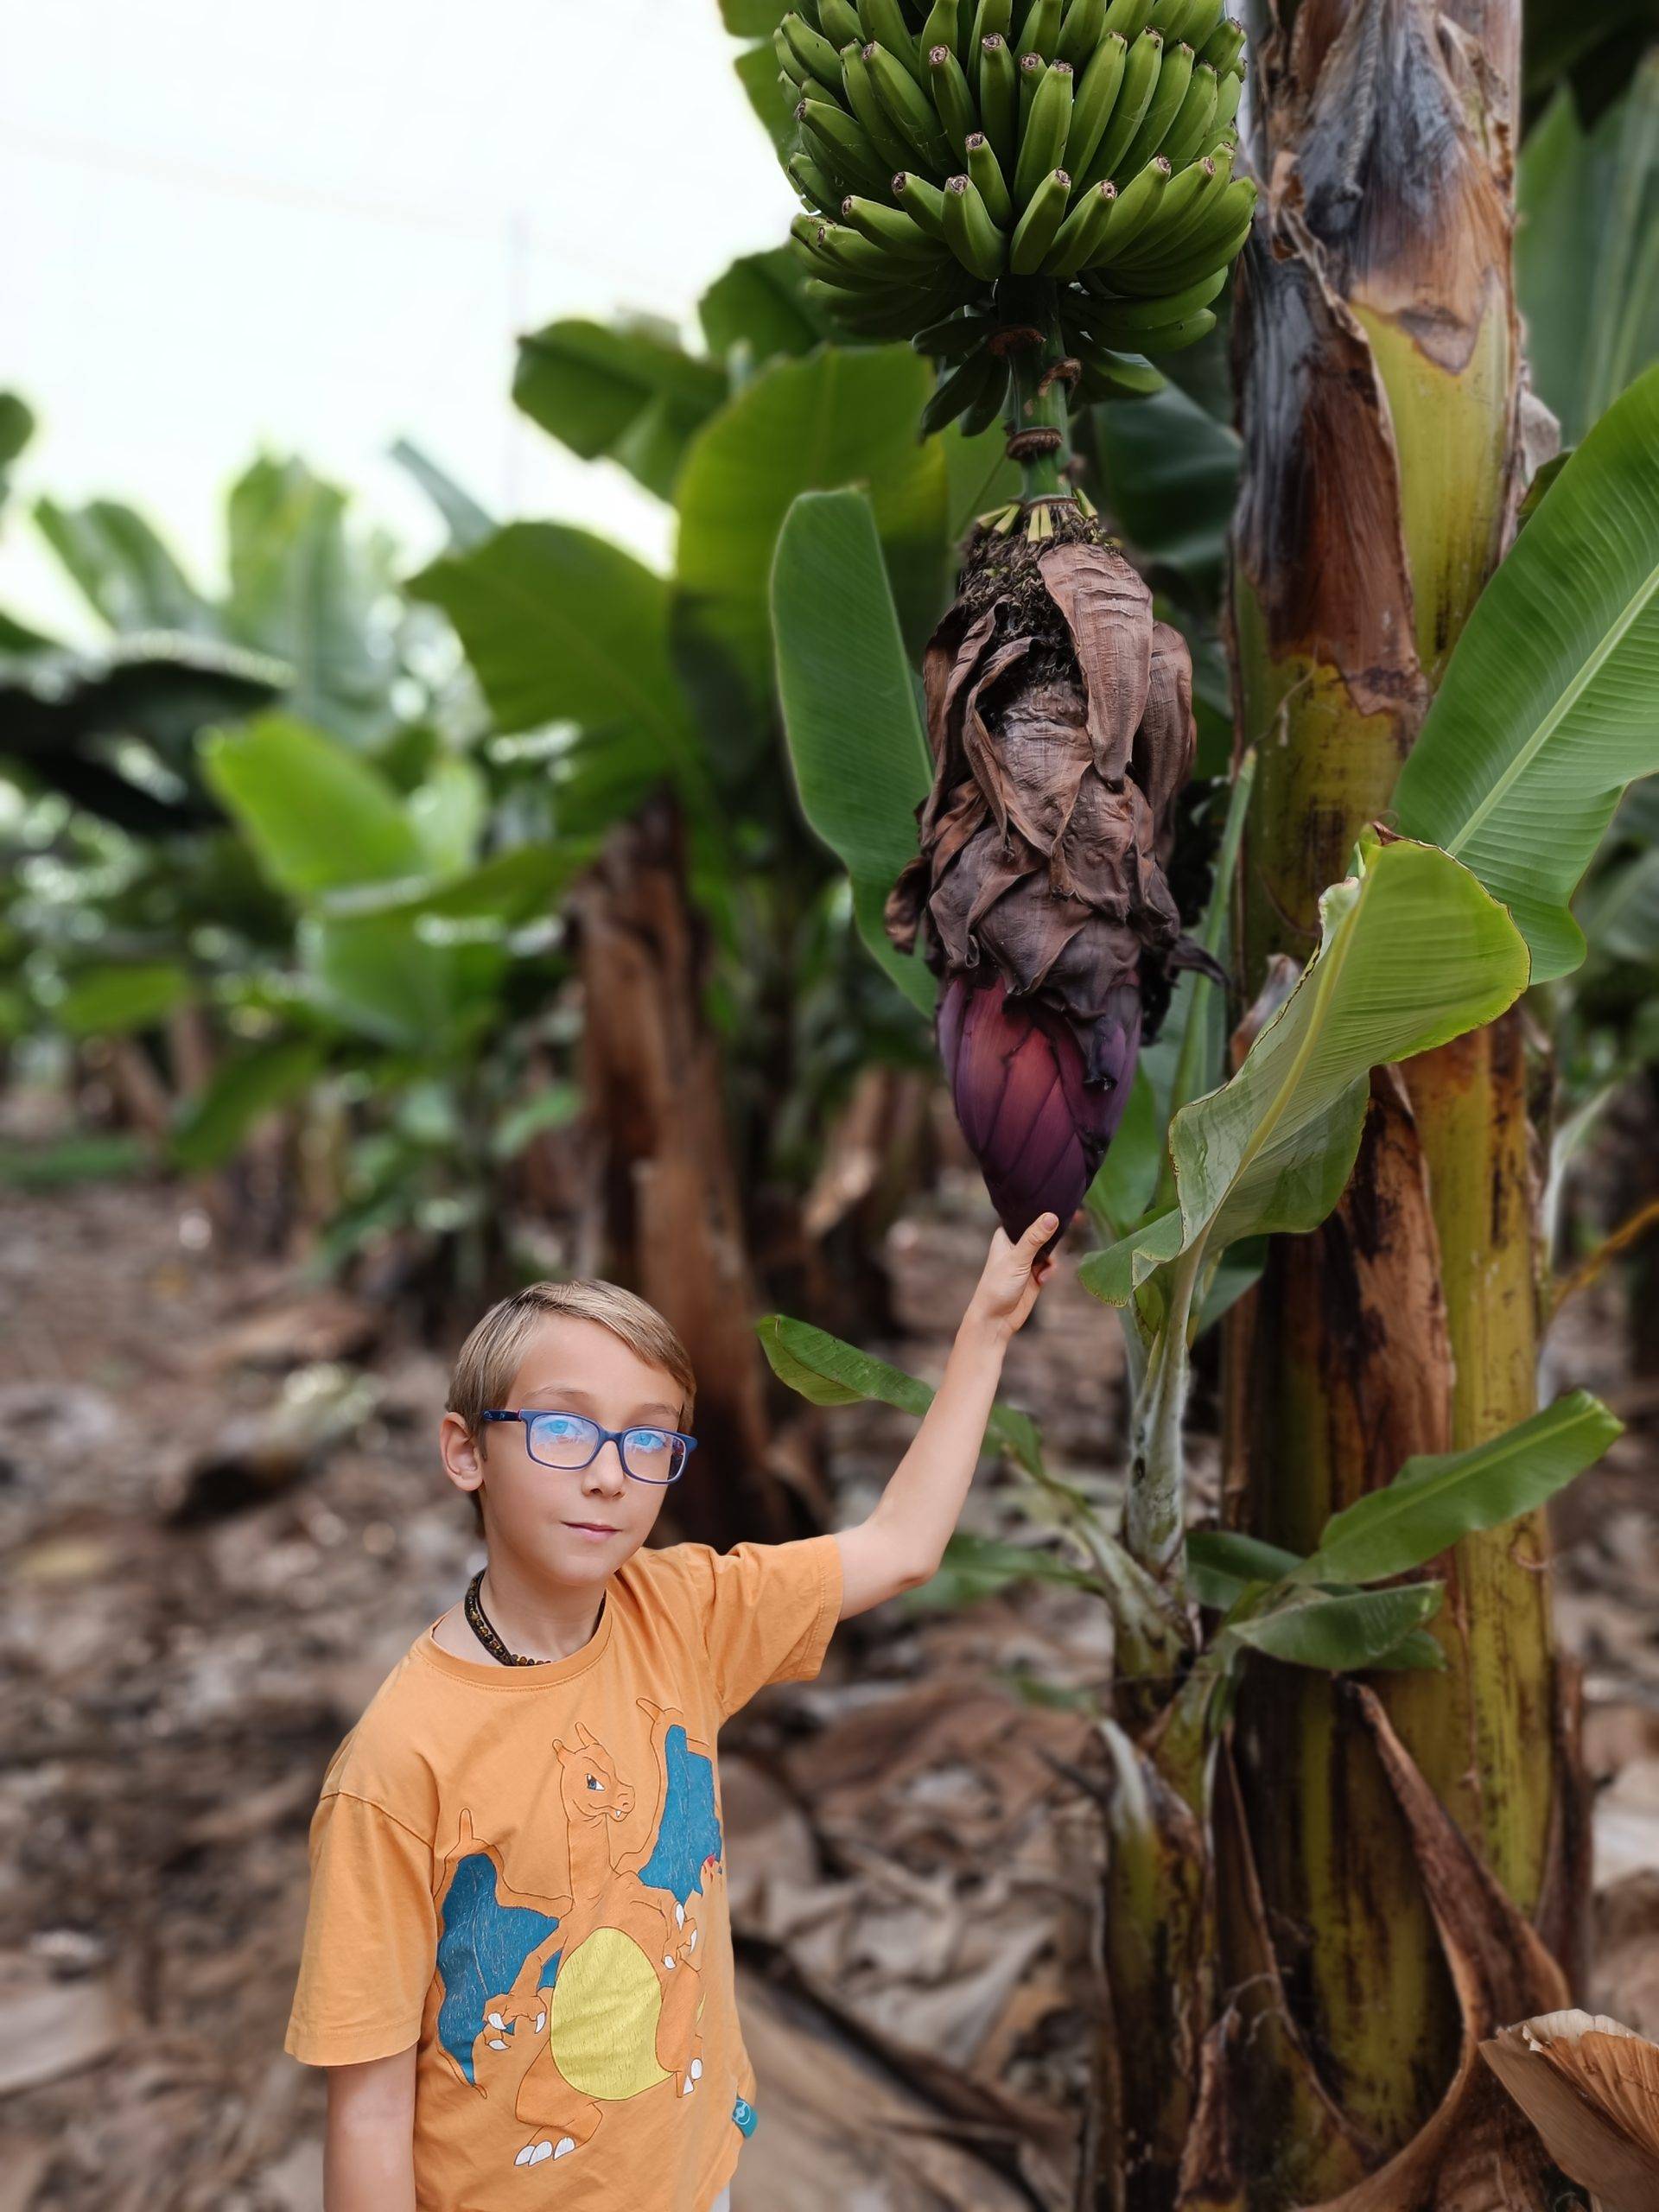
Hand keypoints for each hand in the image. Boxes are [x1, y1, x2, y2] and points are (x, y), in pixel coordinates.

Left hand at [964, 1215, 1059, 1343]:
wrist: (996, 1320)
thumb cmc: (997, 1287)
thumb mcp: (1018, 1260)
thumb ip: (1035, 1239)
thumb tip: (1051, 1217)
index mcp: (1006, 1235)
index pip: (1028, 1216)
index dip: (1043, 1215)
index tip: (1059, 1213)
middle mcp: (1016, 1244)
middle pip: (1043, 1232)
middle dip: (1051, 1240)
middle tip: (1058, 1244)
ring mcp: (1026, 1259)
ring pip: (1050, 1249)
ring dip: (1051, 1259)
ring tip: (1042, 1271)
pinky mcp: (1034, 1273)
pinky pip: (1050, 1264)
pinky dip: (1050, 1271)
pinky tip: (1042, 1280)